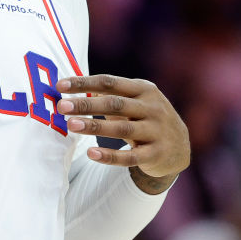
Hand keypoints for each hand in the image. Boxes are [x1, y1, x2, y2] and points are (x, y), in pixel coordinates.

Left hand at [56, 75, 189, 192]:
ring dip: (95, 126)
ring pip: (122, 128)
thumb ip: (108, 95)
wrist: (180, 147)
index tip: (60, 85)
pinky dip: (110, 156)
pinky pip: (130, 157)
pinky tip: (91, 154)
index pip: (110, 82)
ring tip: (71, 125)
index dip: (84, 82)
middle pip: (115, 104)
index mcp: (144, 89)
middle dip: (86, 104)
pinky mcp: (156, 154)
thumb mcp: (134, 101)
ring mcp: (156, 131)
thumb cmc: (146, 118)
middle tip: (61, 106)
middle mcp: (152, 108)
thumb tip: (70, 87)